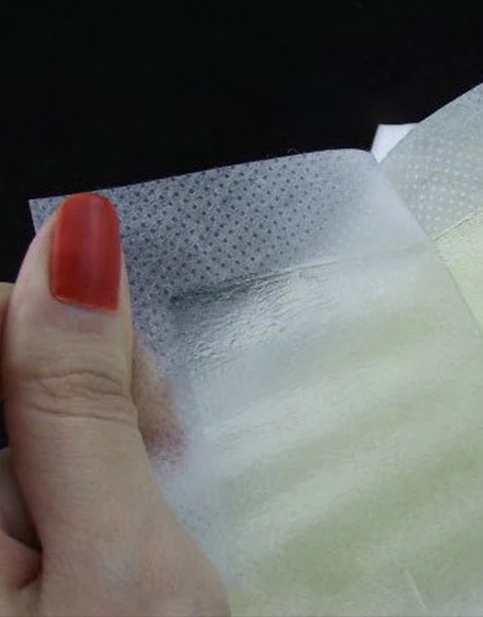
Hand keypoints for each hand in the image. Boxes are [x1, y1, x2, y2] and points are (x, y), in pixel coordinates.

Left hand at [0, 194, 228, 615]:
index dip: (66, 337)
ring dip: (83, 428)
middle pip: (1, 358)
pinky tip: (95, 514)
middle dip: (81, 388)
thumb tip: (78, 238)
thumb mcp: (117, 566)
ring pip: (18, 400)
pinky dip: (67, 461)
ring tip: (126, 509)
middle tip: (146, 464)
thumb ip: (80, 400)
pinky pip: (24, 446)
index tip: (136, 409)